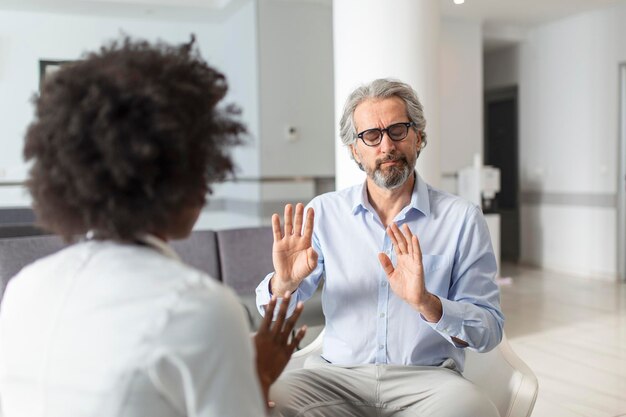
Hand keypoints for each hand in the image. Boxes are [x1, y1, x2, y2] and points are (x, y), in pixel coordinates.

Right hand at [254, 292, 305, 406]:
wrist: (259, 379)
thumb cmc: (250, 364)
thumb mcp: (246, 347)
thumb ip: (249, 337)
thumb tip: (248, 329)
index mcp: (262, 335)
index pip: (267, 316)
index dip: (271, 306)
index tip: (274, 297)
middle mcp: (273, 337)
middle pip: (280, 317)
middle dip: (284, 304)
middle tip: (288, 294)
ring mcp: (281, 344)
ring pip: (290, 326)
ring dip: (295, 314)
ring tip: (300, 304)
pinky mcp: (287, 353)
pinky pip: (295, 341)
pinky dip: (300, 333)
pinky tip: (304, 326)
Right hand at [271, 203, 317, 293]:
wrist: (289, 277)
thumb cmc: (302, 271)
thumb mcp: (311, 266)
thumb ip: (313, 258)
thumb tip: (312, 249)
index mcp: (306, 242)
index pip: (308, 228)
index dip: (310, 219)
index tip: (311, 209)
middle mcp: (297, 239)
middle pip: (298, 224)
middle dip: (299, 215)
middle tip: (300, 205)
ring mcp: (287, 241)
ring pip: (288, 226)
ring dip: (288, 216)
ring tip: (289, 206)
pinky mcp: (278, 244)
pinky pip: (277, 233)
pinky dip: (276, 225)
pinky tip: (275, 216)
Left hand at [378, 223, 441, 321]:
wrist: (412, 299)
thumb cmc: (404, 288)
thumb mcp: (391, 275)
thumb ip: (386, 264)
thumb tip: (380, 253)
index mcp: (401, 260)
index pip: (397, 246)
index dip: (393, 237)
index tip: (388, 228)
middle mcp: (408, 259)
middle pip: (403, 243)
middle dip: (398, 233)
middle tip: (394, 223)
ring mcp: (414, 261)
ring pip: (410, 246)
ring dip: (408, 236)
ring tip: (405, 226)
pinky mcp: (418, 266)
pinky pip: (417, 254)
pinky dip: (416, 246)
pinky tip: (414, 237)